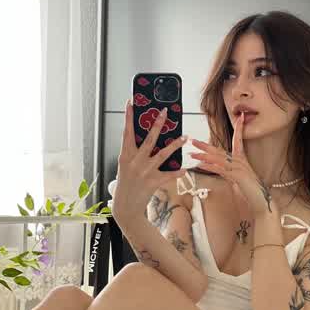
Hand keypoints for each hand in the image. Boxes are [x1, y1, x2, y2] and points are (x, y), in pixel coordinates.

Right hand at [111, 100, 187, 221]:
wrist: (126, 207)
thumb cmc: (126, 184)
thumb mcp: (126, 166)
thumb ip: (135, 153)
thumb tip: (149, 140)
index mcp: (125, 156)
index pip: (127, 132)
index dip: (128, 117)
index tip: (131, 102)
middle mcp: (135, 162)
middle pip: (148, 139)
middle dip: (157, 124)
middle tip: (165, 111)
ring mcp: (144, 172)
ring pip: (162, 154)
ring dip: (175, 144)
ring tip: (185, 136)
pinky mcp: (153, 182)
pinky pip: (168, 175)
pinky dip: (177, 172)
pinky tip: (184, 169)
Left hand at [188, 112, 272, 214]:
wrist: (262, 202)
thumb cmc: (252, 192)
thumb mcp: (239, 181)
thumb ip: (230, 174)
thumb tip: (221, 171)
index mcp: (242, 160)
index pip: (239, 140)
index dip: (239, 128)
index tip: (239, 117)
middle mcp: (241, 161)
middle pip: (221, 150)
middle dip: (205, 145)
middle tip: (193, 141)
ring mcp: (239, 168)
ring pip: (219, 159)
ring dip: (204, 156)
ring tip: (192, 153)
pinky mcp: (238, 176)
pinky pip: (221, 170)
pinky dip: (210, 166)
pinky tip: (200, 165)